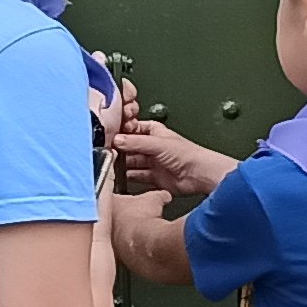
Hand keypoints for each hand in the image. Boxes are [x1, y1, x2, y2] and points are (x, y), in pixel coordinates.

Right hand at [111, 103, 235, 203]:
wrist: (200, 175)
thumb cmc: (189, 154)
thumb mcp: (158, 143)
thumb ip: (136, 142)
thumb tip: (117, 140)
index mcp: (155, 132)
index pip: (133, 128)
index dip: (122, 131)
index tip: (109, 135)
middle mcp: (153, 147)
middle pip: (130, 146)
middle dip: (119, 149)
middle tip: (106, 151)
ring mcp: (153, 162)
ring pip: (132, 162)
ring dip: (122, 164)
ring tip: (110, 164)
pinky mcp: (155, 178)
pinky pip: (137, 176)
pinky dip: (129, 177)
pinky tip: (120, 177)